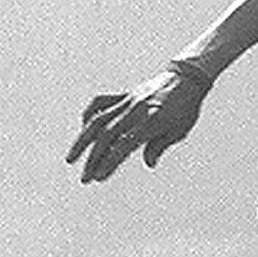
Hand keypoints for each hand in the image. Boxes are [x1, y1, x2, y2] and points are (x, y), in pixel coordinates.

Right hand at [69, 68, 207, 181]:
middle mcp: (135, 110)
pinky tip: (84, 128)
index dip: (110, 162)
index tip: (98, 177)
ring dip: (82, 141)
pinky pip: (101, 102)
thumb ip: (160, 146)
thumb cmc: (187, 108)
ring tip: (70, 159)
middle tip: (85, 178)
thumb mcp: (179, 131)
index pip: (124, 145)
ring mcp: (128, 101)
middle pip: (107, 136)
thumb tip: (149, 164)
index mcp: (152, 121)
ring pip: (98, 120)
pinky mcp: (124, 95)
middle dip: (93, 159)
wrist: (187, 78)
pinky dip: (90, 114)